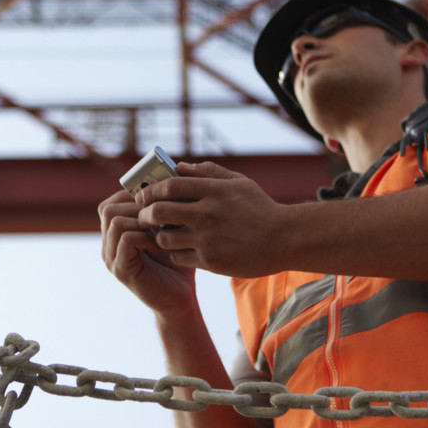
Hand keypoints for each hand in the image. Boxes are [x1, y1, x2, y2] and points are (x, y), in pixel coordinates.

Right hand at [98, 187, 197, 314]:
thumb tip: (171, 177)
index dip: (132, 196)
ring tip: (160, 231)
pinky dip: (146, 236)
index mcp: (115, 234)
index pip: (111, 202)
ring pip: (115, 220)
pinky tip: (161, 246)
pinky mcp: (121, 270)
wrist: (181, 300)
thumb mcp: (171, 230)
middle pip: (108, 208)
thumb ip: (164, 209)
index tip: (157, 199)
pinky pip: (126, 239)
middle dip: (137, 207)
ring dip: (142, 221)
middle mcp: (108, 245)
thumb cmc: (178, 264)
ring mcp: (111, 258)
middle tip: (160, 216)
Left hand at [133, 161, 288, 278]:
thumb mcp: (239, 182)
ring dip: (159, 234)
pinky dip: (174, 252)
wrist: (285, 240)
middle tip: (144, 215)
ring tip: (164, 232)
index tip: (143, 195)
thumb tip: (180, 166)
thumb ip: (209, 173)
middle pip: (159, 211)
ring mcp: (208, 239)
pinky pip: (178, 256)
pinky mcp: (210, 261)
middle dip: (145, 213)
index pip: (169, 186)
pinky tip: (180, 247)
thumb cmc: (261, 209)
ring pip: (164, 237)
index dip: (150, 190)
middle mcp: (208, 214)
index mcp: (214, 190)